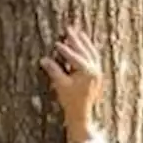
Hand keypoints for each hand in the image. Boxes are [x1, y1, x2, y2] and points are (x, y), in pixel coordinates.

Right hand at [39, 27, 102, 142]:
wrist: (82, 113)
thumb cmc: (70, 101)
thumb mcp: (60, 85)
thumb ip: (54, 70)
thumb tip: (44, 59)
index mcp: (87, 71)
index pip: (74, 56)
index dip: (64, 49)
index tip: (56, 42)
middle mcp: (95, 70)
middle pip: (84, 51)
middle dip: (76, 40)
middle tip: (69, 29)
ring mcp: (98, 72)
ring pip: (91, 52)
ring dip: (85, 42)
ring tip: (79, 33)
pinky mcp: (98, 75)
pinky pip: (94, 58)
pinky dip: (89, 50)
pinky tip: (85, 46)